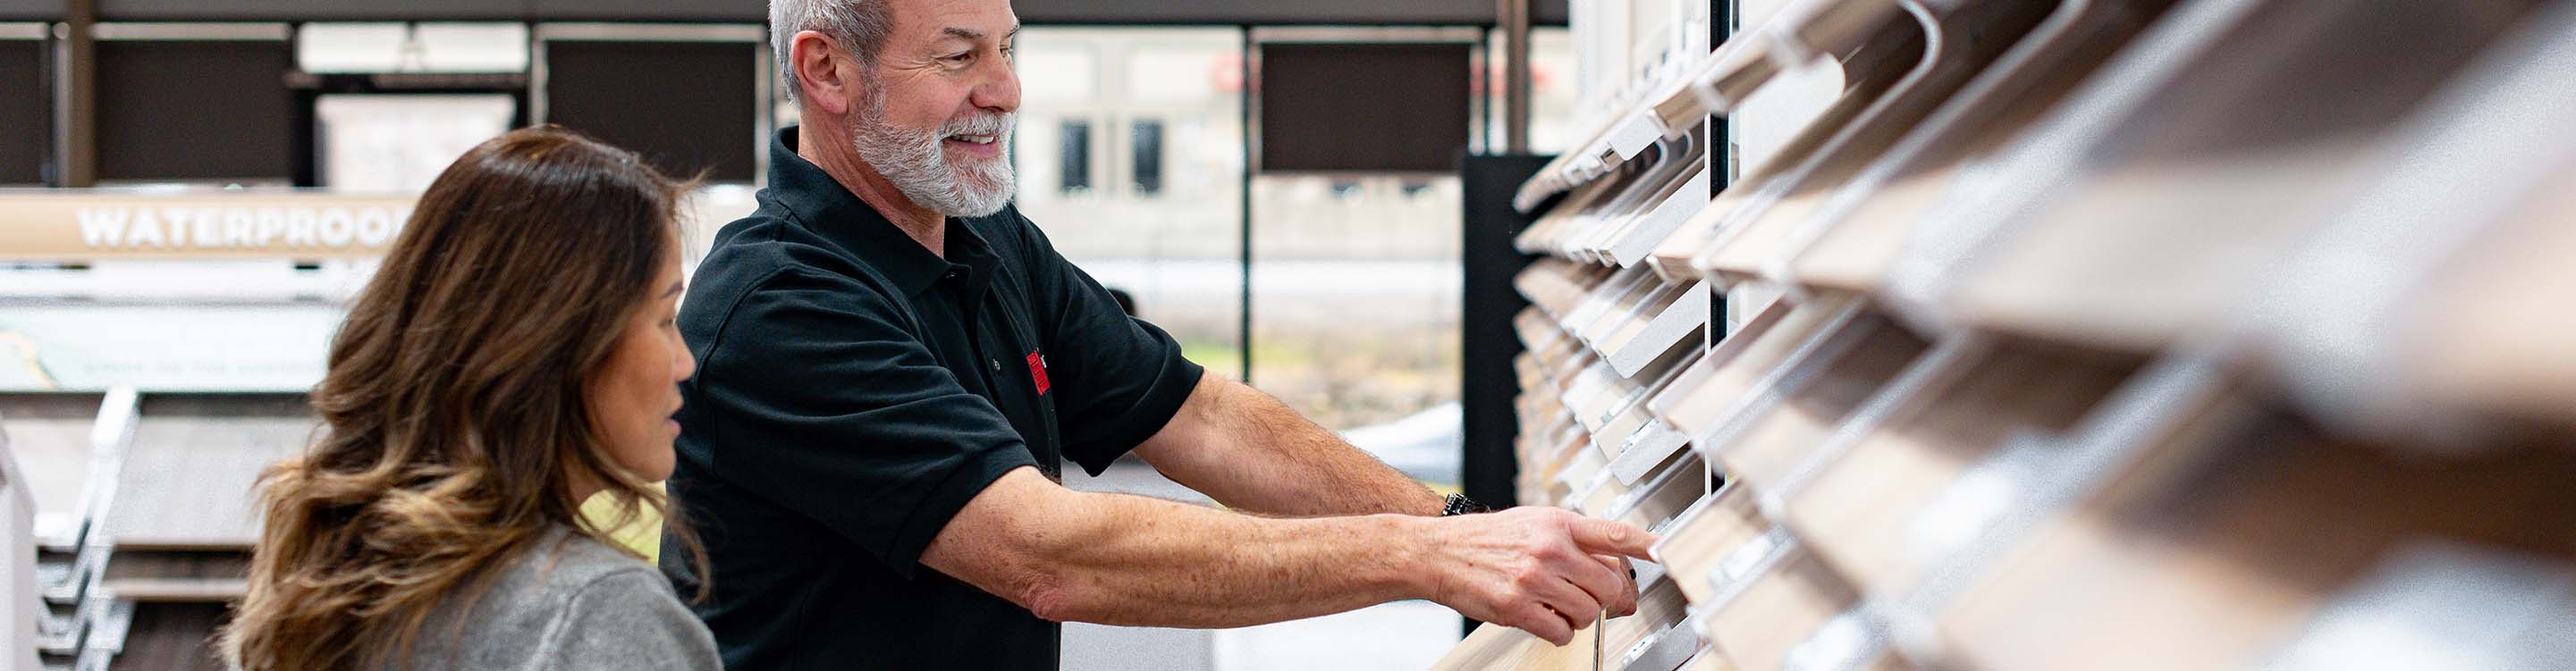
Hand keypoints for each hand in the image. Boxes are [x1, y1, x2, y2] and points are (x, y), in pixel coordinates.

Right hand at [1418, 507, 1655, 645]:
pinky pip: (1562, 631)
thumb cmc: (1487, 539)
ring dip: (1579, 617)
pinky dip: (1559, 631)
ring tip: (1558, 605)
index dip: (1646, 543)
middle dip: (1606, 599)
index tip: (1667, 551)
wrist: (1438, 551)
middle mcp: (1549, 547)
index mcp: (1557, 523)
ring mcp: (1533, 577)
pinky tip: (1544, 617)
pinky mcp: (1517, 606)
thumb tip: (1613, 571)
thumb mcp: (1534, 523)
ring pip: (1588, 612)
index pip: (1613, 533)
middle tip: (1594, 599)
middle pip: (1608, 585)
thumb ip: (1574, 541)